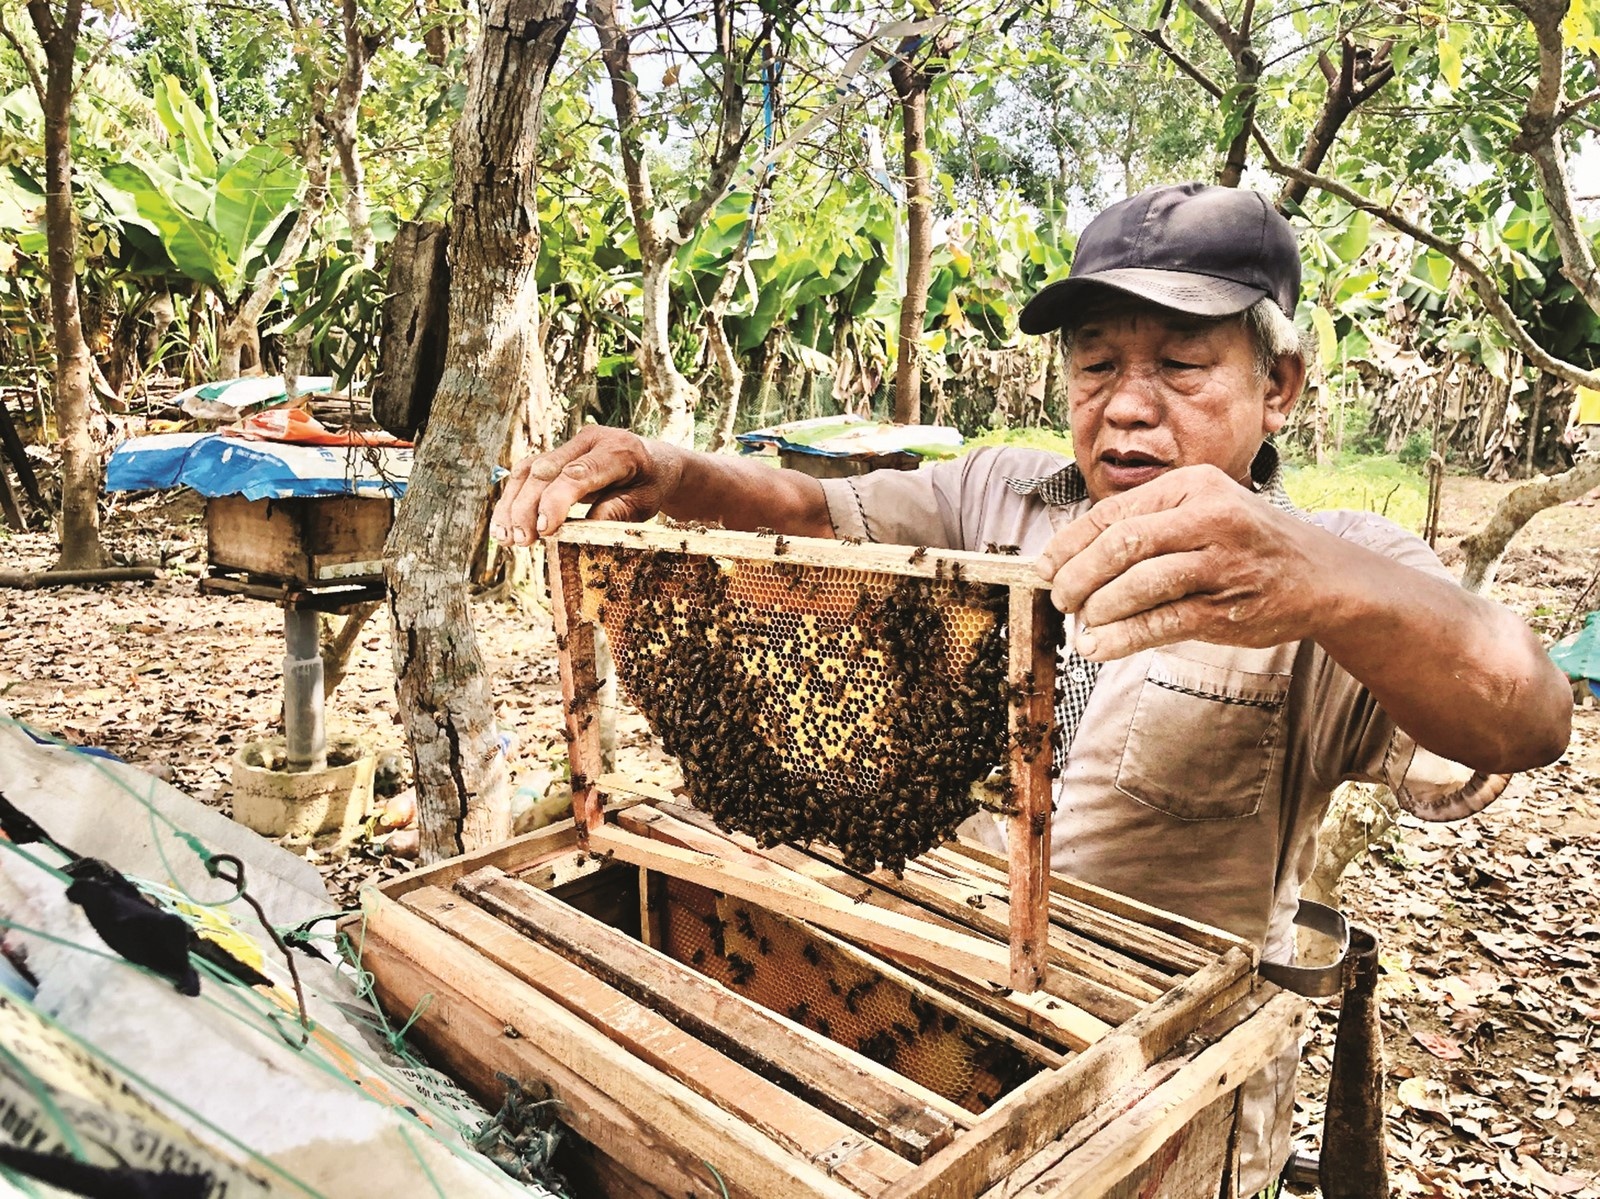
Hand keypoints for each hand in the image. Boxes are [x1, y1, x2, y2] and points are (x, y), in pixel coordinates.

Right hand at [490, 426, 683, 543]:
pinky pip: (525, 475)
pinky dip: (512, 501)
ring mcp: (569, 445)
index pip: (579, 473)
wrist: (653, 463)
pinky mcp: (555, 457)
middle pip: (546, 470)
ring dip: (513, 506)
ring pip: (529, 471)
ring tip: (506, 538)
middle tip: (522, 540)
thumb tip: (582, 530)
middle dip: (528, 507)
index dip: (557, 500)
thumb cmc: (650, 485)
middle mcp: (589, 440)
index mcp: (618, 449)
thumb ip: (617, 512)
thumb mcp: (645, 503)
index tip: (544, 529)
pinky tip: (502, 526)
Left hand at [1034, 465, 1324, 659]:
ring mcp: (1221, 562)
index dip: (1070, 543)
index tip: (1044, 566)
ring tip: (1081, 624)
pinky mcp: (1228, 606)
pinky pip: (1162, 622)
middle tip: (1059, 598)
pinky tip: (1099, 646)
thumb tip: (1071, 558)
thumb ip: (1148, 525)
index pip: (1114, 513)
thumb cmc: (1245, 543)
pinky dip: (1123, 637)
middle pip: (1122, 545)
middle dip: (1078, 576)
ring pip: (1140, 584)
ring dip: (1099, 608)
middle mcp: (1209, 517)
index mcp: (1193, 486)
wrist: (1320, 576)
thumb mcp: (1202, 511)